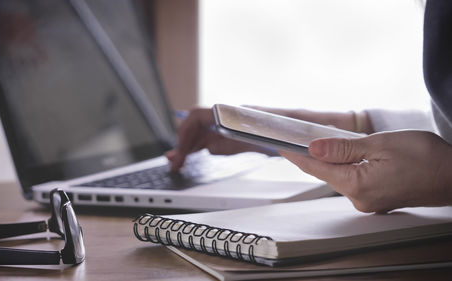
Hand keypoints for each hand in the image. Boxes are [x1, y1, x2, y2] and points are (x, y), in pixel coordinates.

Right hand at [167, 106, 373, 171]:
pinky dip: (201, 148)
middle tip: (174, 162)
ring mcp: (239, 127)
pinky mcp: (244, 136)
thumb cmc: (309, 126)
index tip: (180, 149)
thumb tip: (238, 136)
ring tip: (177, 162)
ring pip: (205, 132)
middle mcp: (237, 118)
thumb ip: (259, 134)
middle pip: (200, 125)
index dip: (186, 131)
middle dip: (182, 142)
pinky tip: (196, 155)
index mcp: (243, 114)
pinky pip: (216, 140)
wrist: (326, 128)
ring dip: (189, 146)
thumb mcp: (285, 131)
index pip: (204, 116)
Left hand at [280, 130, 451, 212]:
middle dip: (308, 155)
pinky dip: (341, 166)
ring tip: (311, 142)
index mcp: (357, 184)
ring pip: (337, 176)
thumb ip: (343, 148)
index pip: (315, 167)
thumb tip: (314, 147)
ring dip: (326, 160)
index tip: (278, 143)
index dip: (294, 154)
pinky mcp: (375, 199)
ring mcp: (367, 201)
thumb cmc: (425, 157)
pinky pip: (351, 180)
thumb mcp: (381, 144)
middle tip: (291, 137)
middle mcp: (358, 198)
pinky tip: (338, 155)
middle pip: (324, 173)